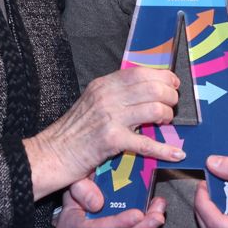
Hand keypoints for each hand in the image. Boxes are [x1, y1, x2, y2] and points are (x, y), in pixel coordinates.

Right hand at [25, 68, 183, 199]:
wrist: (51, 154)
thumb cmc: (72, 132)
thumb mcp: (92, 102)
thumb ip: (115, 94)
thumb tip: (143, 92)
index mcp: (103, 84)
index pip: (141, 72)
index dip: (163, 77)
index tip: (173, 85)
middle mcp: (107, 96)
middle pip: (153, 88)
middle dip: (170, 97)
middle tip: (171, 107)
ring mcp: (109, 117)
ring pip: (154, 109)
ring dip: (167, 117)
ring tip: (165, 124)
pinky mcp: (111, 140)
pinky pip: (146, 143)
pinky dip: (165, 150)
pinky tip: (176, 154)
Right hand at [58, 178, 166, 227]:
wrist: (74, 207)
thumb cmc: (75, 192)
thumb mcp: (73, 184)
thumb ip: (81, 189)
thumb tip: (97, 203)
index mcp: (70, 227)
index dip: (118, 224)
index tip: (138, 214)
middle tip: (158, 216)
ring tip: (159, 216)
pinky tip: (153, 226)